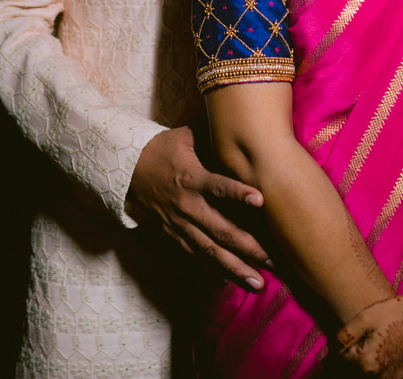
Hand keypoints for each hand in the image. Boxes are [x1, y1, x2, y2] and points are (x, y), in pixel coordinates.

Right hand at [128, 126, 269, 288]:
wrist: (128, 169)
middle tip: (275, 260)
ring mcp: (179, 225)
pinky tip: (233, 281)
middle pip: (220, 230)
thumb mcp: (186, 135)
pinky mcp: (173, 235)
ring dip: (235, 268)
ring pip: (209, 251)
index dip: (239, 193)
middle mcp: (186, 205)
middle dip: (248, 247)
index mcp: (191, 177)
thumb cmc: (164, 148)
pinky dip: (214, 271)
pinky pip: (196, 257)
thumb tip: (242, 119)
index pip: (218, 186)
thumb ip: (213, 134)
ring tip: (258, 283)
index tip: (261, 200)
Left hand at [336, 295, 402, 377]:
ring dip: (372, 369)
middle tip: (368, 345)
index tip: (343, 345)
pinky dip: (391, 374)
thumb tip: (327, 354)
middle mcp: (380, 378)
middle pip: (357, 374)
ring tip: (382, 349)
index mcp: (366, 363)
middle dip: (354, 364)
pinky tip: (396, 359)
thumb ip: (345, 335)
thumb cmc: (399, 314)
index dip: (339, 352)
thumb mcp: (367, 317)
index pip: (341, 362)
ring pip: (375, 377)